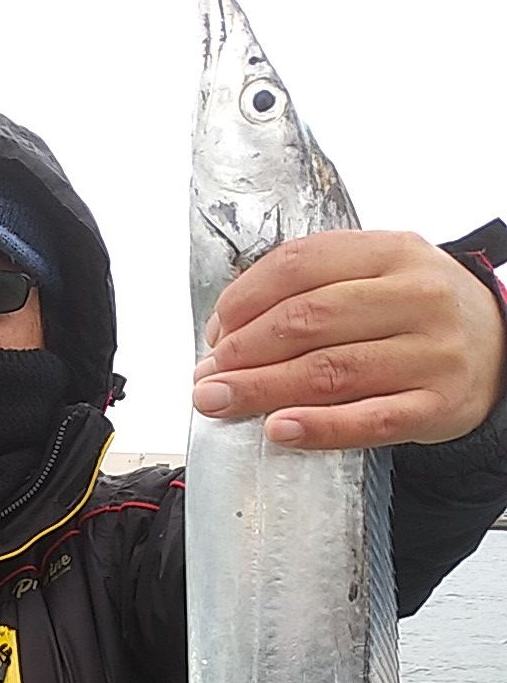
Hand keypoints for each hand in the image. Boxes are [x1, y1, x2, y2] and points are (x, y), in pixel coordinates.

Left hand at [191, 229, 506, 449]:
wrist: (499, 348)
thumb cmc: (418, 314)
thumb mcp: (380, 275)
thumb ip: (317, 289)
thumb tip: (229, 333)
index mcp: (392, 251)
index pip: (301, 265)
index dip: (245, 299)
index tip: (214, 333)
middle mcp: (415, 296)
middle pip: (309, 320)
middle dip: (244, 351)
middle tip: (205, 376)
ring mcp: (430, 352)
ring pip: (331, 371)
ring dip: (263, 389)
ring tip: (219, 402)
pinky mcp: (438, 406)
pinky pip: (371, 421)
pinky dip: (320, 428)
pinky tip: (279, 431)